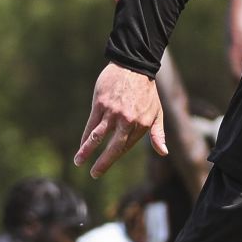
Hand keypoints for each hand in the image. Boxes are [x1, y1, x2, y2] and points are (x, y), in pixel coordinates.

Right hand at [75, 63, 166, 178]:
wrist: (134, 66)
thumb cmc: (146, 92)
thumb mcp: (157, 113)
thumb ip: (158, 134)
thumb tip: (163, 153)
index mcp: (142, 124)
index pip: (126, 146)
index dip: (116, 156)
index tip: (106, 164)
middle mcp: (127, 120)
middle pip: (113, 147)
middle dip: (103, 163)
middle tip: (94, 175)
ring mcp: (113, 112)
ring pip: (97, 136)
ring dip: (86, 151)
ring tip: (78, 162)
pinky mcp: (101, 103)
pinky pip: (91, 123)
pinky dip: (85, 136)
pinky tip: (81, 144)